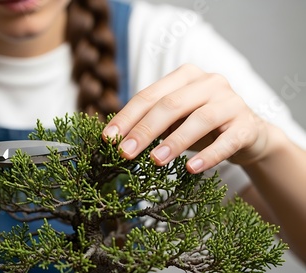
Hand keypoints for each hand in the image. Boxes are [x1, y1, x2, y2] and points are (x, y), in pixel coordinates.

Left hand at [103, 64, 269, 172]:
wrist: (248, 134)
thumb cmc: (200, 126)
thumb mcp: (174, 119)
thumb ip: (151, 121)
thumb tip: (114, 139)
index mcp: (185, 76)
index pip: (149, 95)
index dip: (127, 117)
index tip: (108, 139)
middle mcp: (209, 82)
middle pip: (171, 105)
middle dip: (144, 130)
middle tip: (125, 153)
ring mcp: (231, 102)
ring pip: (200, 120)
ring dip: (174, 142)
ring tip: (154, 161)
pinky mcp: (247, 126)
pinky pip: (227, 142)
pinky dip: (209, 156)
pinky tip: (191, 170)